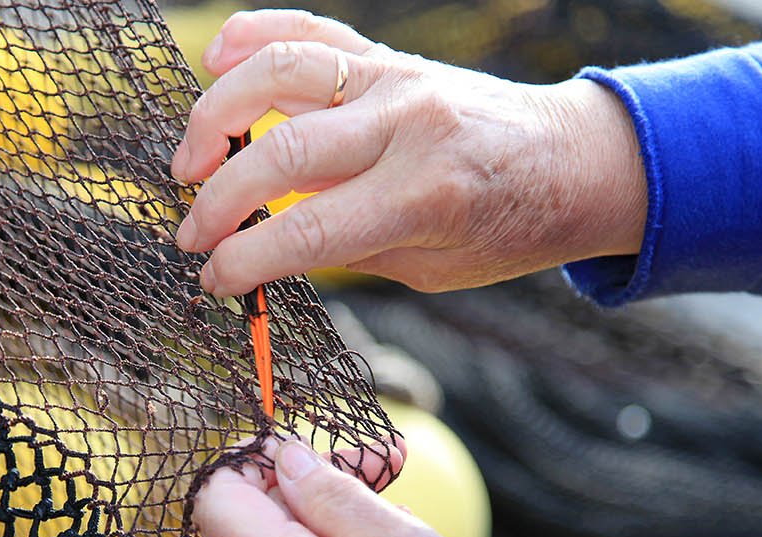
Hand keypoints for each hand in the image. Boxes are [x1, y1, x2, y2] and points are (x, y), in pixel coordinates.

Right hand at [171, 9, 646, 295]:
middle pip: (282, 150)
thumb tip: (266, 246)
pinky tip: (215, 59)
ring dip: (216, 114)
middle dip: (217, 200)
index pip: (306, 229)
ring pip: (281, 71)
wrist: (571, 160)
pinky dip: (253, 36)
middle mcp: (408, 125)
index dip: (244, 259)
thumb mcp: (430, 265)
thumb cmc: (503, 226)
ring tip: (190, 161)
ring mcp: (396, 79)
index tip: (211, 279)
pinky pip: (311, 31)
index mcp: (426, 194)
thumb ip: (350, 249)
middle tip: (190, 234)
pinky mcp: (389, 56)